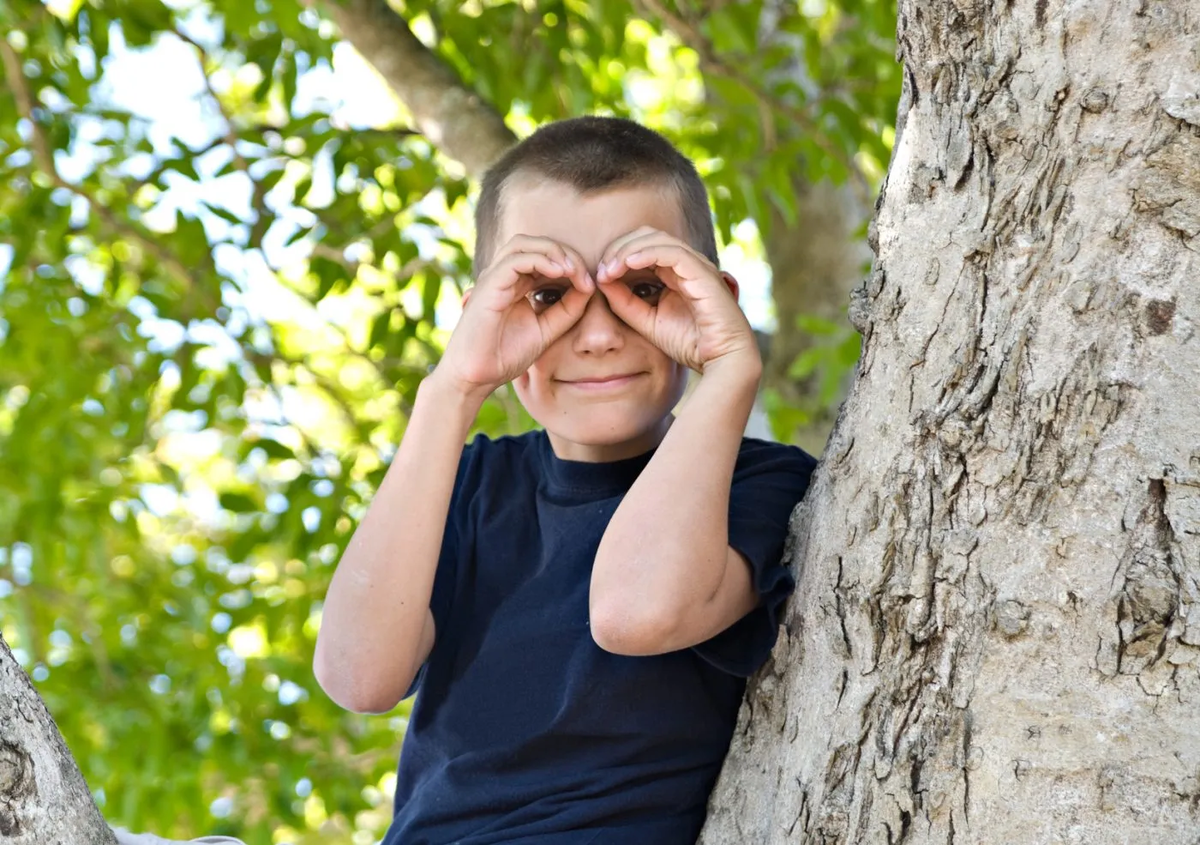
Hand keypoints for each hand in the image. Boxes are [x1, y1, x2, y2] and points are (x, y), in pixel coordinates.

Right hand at [434, 235, 593, 397]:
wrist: (476, 377)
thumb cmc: (505, 356)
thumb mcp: (547, 330)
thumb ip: (567, 310)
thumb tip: (589, 287)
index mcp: (516, 284)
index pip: (545, 257)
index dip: (570, 264)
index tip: (590, 285)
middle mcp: (503, 276)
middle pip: (536, 244)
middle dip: (565, 253)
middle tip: (585, 274)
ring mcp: (494, 279)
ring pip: (524, 244)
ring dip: (553, 251)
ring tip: (573, 270)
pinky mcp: (488, 286)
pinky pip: (515, 260)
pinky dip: (541, 260)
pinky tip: (560, 273)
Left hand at [595, 227, 758, 373]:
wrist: (721, 361)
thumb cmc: (690, 343)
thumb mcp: (646, 322)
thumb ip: (624, 303)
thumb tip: (602, 280)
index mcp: (674, 272)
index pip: (642, 246)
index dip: (617, 254)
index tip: (600, 275)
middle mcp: (686, 264)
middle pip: (647, 236)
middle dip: (620, 247)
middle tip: (602, 269)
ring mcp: (696, 266)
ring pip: (658, 239)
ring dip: (629, 250)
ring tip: (609, 268)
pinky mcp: (703, 273)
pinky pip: (672, 253)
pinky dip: (647, 254)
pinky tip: (627, 264)